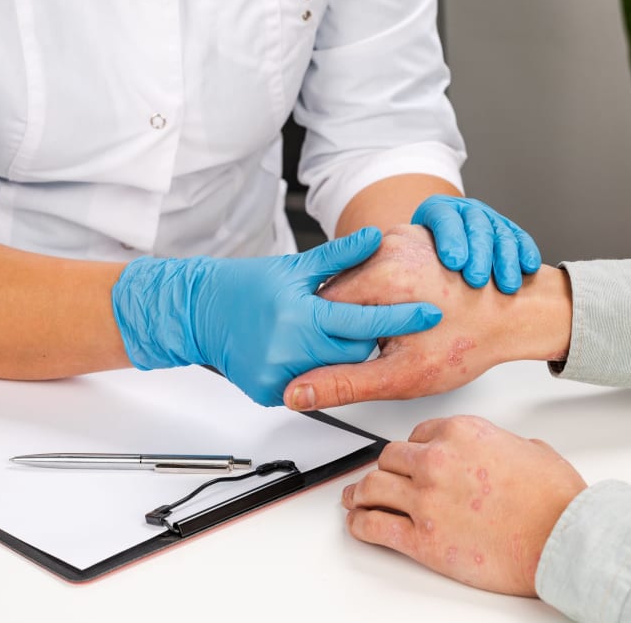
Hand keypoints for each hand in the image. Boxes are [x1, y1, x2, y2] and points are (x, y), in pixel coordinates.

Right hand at [112, 227, 442, 405]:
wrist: (199, 312)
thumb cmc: (244, 286)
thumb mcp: (295, 267)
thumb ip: (339, 258)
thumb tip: (375, 238)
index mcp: (300, 316)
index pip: (365, 322)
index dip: (401, 317)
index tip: (430, 313)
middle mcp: (290, 350)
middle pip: (355, 353)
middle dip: (366, 339)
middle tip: (367, 322)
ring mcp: (278, 375)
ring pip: (334, 370)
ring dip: (341, 355)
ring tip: (331, 335)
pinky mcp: (269, 392)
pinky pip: (309, 385)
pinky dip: (315, 369)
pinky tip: (308, 351)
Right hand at [284, 225, 570, 409]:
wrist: (515, 314)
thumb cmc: (471, 342)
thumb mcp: (401, 375)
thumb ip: (343, 382)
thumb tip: (298, 392)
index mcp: (382, 277)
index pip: (321, 308)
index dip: (325, 337)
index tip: (340, 354)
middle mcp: (391, 245)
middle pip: (339, 288)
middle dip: (348, 319)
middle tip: (377, 346)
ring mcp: (404, 234)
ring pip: (358, 273)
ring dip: (366, 301)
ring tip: (396, 327)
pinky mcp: (413, 233)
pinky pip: (380, 261)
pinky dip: (384, 284)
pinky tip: (406, 307)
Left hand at [342, 416, 586, 595]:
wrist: (564, 539)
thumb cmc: (555, 500)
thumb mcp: (530, 449)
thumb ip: (501, 444)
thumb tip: (498, 452)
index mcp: (461, 432)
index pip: (417, 434)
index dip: (412, 449)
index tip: (409, 460)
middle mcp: (436, 460)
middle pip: (389, 458)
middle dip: (386, 470)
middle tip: (380, 479)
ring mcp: (424, 500)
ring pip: (372, 488)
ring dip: (360, 493)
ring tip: (355, 498)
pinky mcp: (421, 540)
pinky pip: (374, 527)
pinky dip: (360, 525)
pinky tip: (358, 524)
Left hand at [412, 195, 540, 291]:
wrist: (443, 255)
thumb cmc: (420, 263)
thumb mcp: (406, 257)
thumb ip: (400, 264)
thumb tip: (386, 293)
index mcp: (436, 212)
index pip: (444, 219)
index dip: (450, 238)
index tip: (453, 262)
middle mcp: (465, 212)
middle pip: (475, 226)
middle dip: (479, 253)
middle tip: (476, 280)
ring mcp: (489, 220)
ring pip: (501, 234)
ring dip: (505, 260)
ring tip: (506, 286)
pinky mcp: (510, 231)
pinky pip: (521, 238)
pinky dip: (526, 252)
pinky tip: (529, 268)